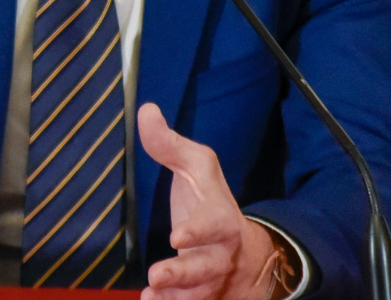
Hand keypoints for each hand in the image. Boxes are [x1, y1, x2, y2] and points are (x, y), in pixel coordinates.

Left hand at [139, 104, 276, 299]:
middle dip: (184, 274)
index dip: (199, 231)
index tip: (176, 235)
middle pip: (206, 268)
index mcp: (222, 220)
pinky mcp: (205, 298)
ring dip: (176, 298)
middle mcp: (220, 256)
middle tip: (157, 275)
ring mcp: (213, 283)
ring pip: (200, 295)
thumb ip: (170, 146)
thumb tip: (146, 110)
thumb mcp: (196, 170)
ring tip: (151, 296)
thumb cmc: (211, 203)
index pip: (214, 225)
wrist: (244, 253)